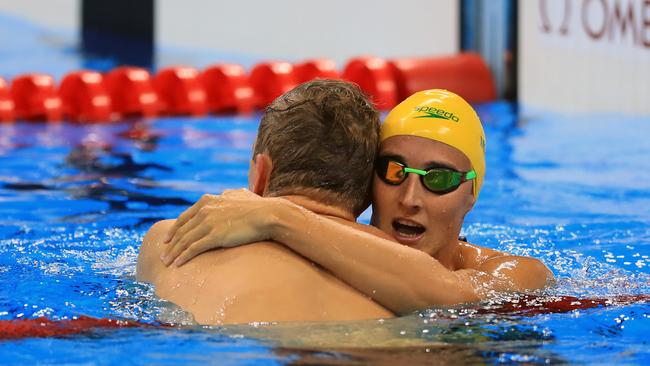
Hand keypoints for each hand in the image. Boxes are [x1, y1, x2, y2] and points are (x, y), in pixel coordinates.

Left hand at [161, 189, 278, 266]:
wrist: (267, 215)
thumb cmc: (257, 206)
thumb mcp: (239, 195)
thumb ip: (229, 194)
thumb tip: (227, 193)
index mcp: (207, 201)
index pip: (184, 217)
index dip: (174, 230)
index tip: (168, 239)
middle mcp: (204, 210)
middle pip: (181, 230)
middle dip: (170, 245)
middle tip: (163, 256)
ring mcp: (208, 223)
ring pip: (184, 240)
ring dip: (174, 253)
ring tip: (167, 263)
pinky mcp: (215, 236)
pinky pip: (194, 249)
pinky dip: (184, 257)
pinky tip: (178, 265)